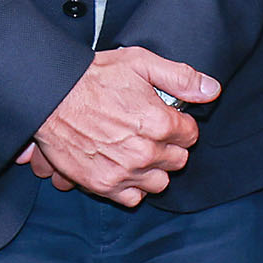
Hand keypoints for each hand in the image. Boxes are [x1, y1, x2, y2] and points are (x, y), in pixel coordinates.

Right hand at [20, 47, 215, 204]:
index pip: (190, 135)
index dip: (179, 125)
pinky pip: (133, 198)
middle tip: (148, 133)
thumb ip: (180, 77)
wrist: (50, 97)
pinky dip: (131, 186)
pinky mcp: (103, 185)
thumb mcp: (140, 63)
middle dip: (168, 147)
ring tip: (136, 151)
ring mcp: (124, 172)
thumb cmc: (93, 78)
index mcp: (159, 123)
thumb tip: (211, 89)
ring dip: (152, 170)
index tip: (165, 119)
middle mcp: (145, 152)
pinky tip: (122, 167)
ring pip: (159, 183)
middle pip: (178, 161)